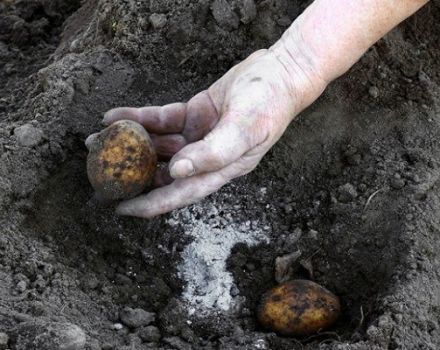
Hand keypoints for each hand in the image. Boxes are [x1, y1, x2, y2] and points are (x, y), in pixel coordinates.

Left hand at [100, 48, 326, 217]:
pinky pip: (161, 119)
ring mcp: (198, 136)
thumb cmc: (268, 105)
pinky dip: (140, 118)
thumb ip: (213, 152)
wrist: (279, 73)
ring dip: (129, 143)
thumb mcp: (244, 130)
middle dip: (131, 172)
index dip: (150, 204)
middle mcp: (205, 158)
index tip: (121, 209)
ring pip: (157, 145)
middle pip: (162, 172)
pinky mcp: (193, 115)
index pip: (180, 193)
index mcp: (219, 170)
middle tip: (99, 172)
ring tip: (97, 140)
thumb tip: (177, 171)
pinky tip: (116, 116)